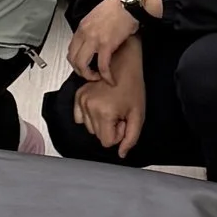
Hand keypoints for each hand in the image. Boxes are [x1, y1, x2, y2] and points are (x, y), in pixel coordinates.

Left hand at [71, 0, 145, 81]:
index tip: (84, 66)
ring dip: (88, 75)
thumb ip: (94, 29)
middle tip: (88, 75)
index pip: (71, 48)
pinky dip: (105, 75)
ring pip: (81, 64)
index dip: (76, 61)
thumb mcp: (98, 16)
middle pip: (72, 58)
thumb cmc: (118, 6)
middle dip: (79, 70)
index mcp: (82, 26)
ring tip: (97, 78)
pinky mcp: (106, 44)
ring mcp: (94, 39)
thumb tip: (97, 40)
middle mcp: (84, 33)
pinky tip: (110, 80)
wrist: (129, 2)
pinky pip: (102, 66)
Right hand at [74, 36, 146, 155]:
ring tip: (111, 105)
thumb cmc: (133, 85)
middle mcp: (89, 106)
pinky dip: (89, 115)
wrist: (124, 63)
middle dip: (109, 127)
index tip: (123, 119)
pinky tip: (101, 104)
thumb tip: (121, 153)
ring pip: (89, 127)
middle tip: (119, 111)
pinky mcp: (78, 95)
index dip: (118, 134)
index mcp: (103, 112)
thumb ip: (131, 138)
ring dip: (100, 121)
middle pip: (97, 135)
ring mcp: (81, 100)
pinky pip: (79, 117)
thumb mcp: (138, 115)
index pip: (106, 141)